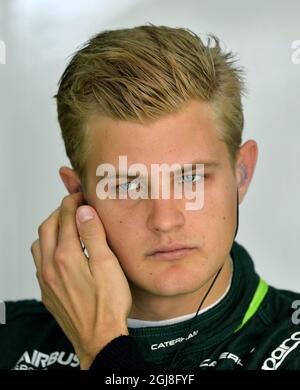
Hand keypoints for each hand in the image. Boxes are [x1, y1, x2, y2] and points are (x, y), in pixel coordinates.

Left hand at [30, 192, 131, 368]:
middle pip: (48, 227)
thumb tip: (83, 212)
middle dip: (60, 211)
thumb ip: (93, 236)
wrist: (99, 338)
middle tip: (74, 206)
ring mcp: (46, 280)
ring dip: (50, 229)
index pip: (66, 219)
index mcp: (66, 257)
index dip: (73, 202)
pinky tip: (60, 251)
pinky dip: (47, 247)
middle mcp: (50, 266)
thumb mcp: (107, 265)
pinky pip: (39, 261)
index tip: (80, 195)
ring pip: (39, 244)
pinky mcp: (47, 291)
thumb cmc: (108, 305)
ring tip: (65, 225)